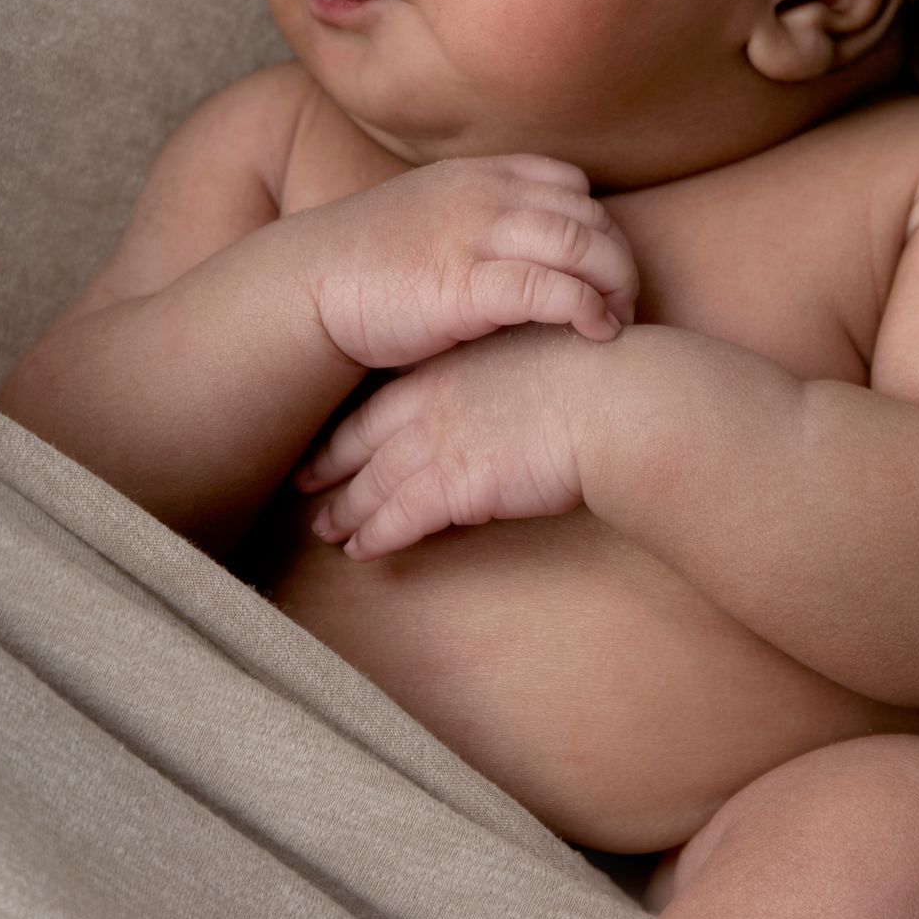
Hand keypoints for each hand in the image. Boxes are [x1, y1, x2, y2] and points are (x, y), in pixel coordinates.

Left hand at [291, 325, 594, 557]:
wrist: (615, 400)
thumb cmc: (596, 381)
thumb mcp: (533, 366)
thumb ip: (501, 388)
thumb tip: (500, 408)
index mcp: (449, 371)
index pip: (381, 404)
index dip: (349, 430)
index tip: (326, 444)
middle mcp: (433, 406)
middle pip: (361, 443)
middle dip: (329, 469)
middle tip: (303, 488)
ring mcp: (439, 444)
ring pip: (373, 485)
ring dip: (346, 512)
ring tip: (325, 533)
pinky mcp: (455, 484)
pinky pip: (399, 518)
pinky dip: (374, 536)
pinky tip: (360, 552)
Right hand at [293, 154, 638, 371]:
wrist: (308, 289)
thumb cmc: (370, 267)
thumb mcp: (433, 219)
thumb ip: (483, 222)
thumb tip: (531, 254)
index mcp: (479, 175)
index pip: (571, 185)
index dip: (598, 229)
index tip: (600, 275)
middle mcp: (486, 196)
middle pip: (590, 216)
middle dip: (619, 263)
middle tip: (624, 307)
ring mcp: (477, 236)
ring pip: (584, 245)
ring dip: (616, 287)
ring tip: (617, 323)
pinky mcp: (468, 286)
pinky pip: (552, 288)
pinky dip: (588, 309)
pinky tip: (597, 334)